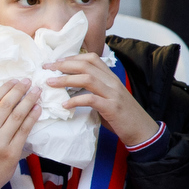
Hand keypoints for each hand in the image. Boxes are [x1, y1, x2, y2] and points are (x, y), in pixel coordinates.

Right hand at [0, 79, 40, 188]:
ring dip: (29, 101)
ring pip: (17, 116)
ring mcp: (0, 142)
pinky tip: (38, 109)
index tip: (14, 80)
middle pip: (6, 105)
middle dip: (19, 90)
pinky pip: (25, 131)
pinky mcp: (12, 152)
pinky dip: (32, 118)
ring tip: (37, 92)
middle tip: (29, 81)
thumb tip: (5, 106)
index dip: (5, 88)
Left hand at [45, 53, 159, 147]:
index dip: (72, 57)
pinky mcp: (112, 108)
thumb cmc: (122, 115)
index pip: (92, 58)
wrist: (142, 131)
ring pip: (87, 79)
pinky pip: (91, 99)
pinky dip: (75, 101)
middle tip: (46, 68)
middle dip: (63, 65)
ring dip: (66, 79)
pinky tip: (65, 105)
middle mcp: (112, 82)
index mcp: (111, 78)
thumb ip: (94, 89)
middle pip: (86, 65)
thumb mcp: (108, 97)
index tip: (56, 61)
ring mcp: (113, 94)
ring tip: (50, 83)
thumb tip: (70, 85)